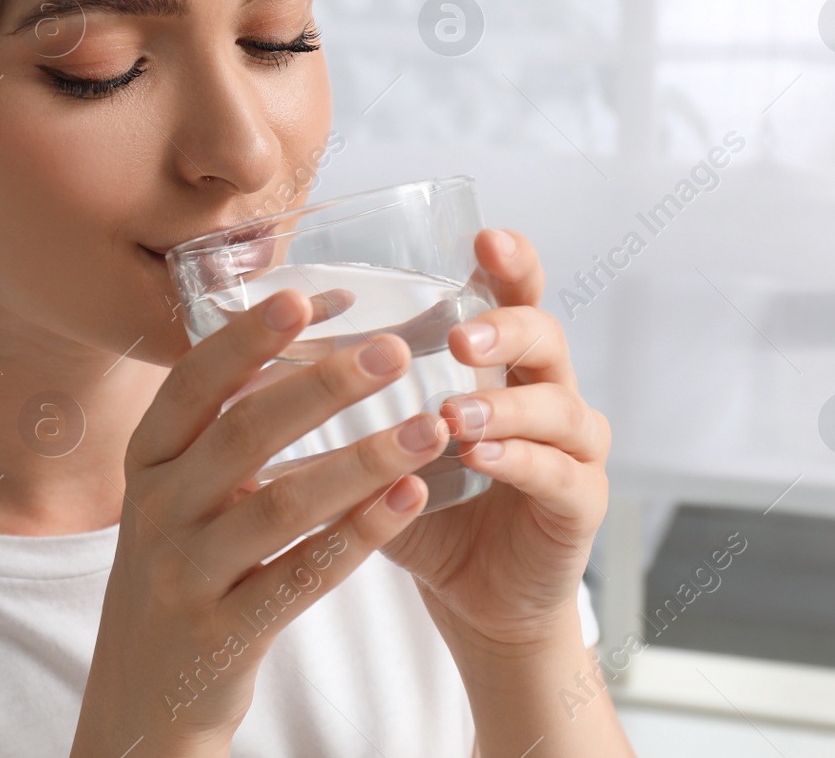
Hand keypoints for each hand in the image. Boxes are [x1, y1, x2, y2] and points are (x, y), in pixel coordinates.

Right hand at [72, 289, 450, 756]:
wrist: (143, 695)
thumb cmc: (182, 565)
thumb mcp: (179, 490)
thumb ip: (226, 422)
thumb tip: (303, 324)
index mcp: (146, 459)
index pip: (192, 383)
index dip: (247, 338)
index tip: (305, 296)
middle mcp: (156, 509)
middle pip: (243, 433)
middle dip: (323, 387)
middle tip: (396, 351)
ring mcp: (184, 574)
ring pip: (281, 506)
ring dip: (362, 462)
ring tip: (429, 428)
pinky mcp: (222, 634)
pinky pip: (301, 577)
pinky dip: (359, 536)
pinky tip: (411, 501)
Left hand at [377, 228, 610, 649]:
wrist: (474, 597)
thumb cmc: (424, 507)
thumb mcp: (384, 442)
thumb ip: (345, 396)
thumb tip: (253, 348)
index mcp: (503, 365)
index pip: (517, 295)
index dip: (511, 262)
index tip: (483, 237)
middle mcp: (547, 392)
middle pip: (546, 336)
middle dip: (505, 329)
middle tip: (461, 337)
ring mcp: (574, 447)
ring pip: (556, 406)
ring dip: (502, 407)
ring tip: (451, 416)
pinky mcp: (580, 503)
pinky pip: (558, 473)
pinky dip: (518, 462)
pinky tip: (479, 458)